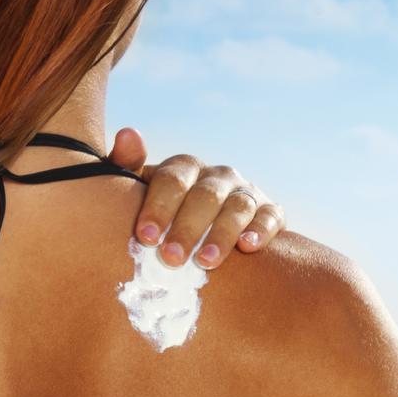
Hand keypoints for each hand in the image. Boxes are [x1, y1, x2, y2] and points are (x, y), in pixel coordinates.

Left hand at [108, 127, 285, 269]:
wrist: (204, 227)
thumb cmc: (162, 211)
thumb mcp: (140, 189)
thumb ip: (127, 164)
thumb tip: (128, 134)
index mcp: (185, 168)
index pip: (172, 180)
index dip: (158, 207)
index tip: (145, 237)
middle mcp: (217, 176)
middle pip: (205, 196)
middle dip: (187, 228)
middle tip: (170, 258)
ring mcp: (246, 192)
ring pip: (237, 207)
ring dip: (222, 234)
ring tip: (206, 262)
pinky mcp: (270, 211)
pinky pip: (270, 217)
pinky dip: (261, 230)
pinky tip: (247, 247)